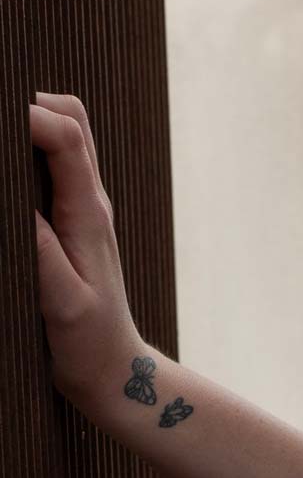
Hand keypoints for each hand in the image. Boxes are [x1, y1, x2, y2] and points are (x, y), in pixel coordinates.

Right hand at [29, 91, 143, 412]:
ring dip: (29, 126)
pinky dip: (29, 152)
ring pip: (63, 138)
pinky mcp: (73, 222)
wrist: (115, 374)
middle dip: (27, 104)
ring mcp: (84, 209)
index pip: (64, 133)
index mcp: (88, 212)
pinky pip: (54, 167)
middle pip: (69, 118)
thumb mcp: (62, 301)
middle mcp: (90, 200)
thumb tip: (19, 205)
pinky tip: (6, 174)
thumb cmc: (88, 344)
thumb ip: (40, 249)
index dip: (25, 113)